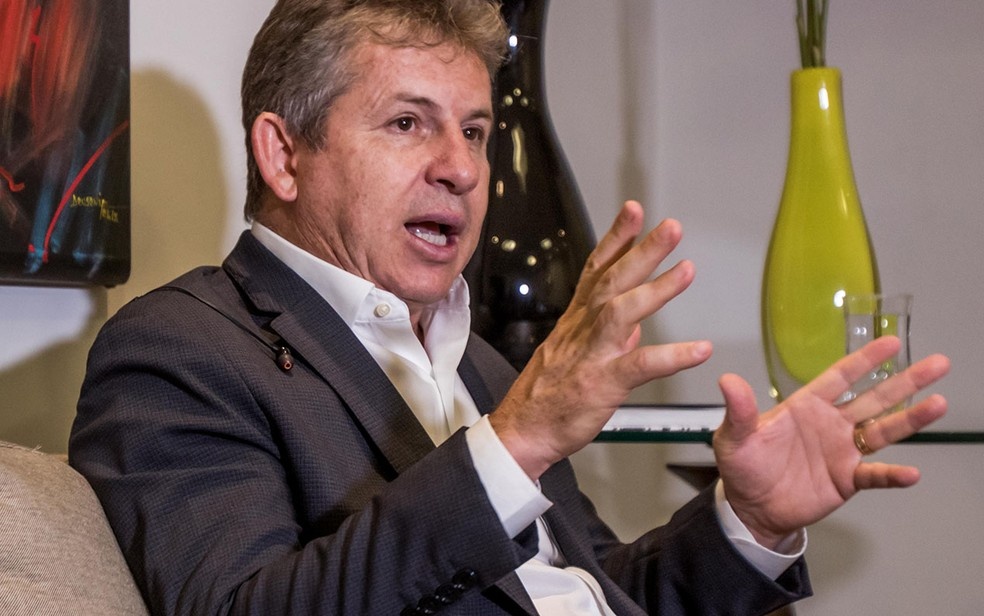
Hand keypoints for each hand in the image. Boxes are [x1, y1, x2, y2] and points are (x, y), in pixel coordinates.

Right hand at [489, 201, 712, 478]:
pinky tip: (698, 349)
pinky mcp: (602, 383)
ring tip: (687, 270)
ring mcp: (592, 354)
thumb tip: (635, 321)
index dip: (616, 237)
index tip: (634, 210)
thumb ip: (606, 332)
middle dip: (642, 250)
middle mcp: (584, 329)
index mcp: (577, 318)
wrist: (524, 429)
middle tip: (671, 227)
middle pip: (613, 280)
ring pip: (622, 313)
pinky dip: (670, 356)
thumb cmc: (548, 392)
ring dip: (656, 289)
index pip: (597, 268)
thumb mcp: (574, 351)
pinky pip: (639, 366)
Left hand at [713, 335, 949, 548]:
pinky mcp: (847, 480)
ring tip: (939, 403)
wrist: (751, 507)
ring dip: (911, 419)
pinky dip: (892, 475)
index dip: (865, 360)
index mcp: (806, 406)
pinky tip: (911, 473)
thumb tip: (727, 380)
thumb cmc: (743, 466)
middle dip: (906, 381)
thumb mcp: (734, 437)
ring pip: (883, 430)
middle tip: (938, 363)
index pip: (840, 377)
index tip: (891, 341)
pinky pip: (874, 475)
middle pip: (874, 398)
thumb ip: (739, 410)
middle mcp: (831, 424)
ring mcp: (842, 451)